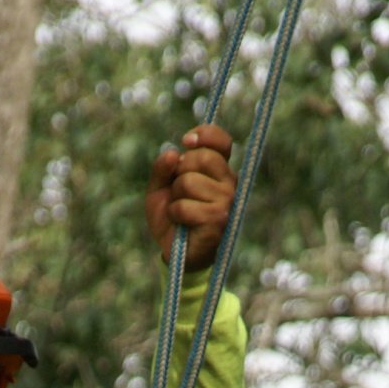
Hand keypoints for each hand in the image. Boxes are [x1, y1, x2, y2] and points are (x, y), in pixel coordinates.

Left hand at [144, 123, 236, 270]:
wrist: (174, 253)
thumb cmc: (171, 218)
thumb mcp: (159, 188)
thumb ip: (162, 168)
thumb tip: (171, 153)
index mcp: (219, 171)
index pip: (222, 141)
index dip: (205, 135)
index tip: (186, 141)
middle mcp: (229, 184)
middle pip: (202, 157)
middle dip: (180, 171)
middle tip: (178, 189)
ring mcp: (226, 204)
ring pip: (189, 181)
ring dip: (175, 197)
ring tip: (179, 210)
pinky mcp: (218, 222)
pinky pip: (185, 206)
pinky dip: (174, 213)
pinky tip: (180, 223)